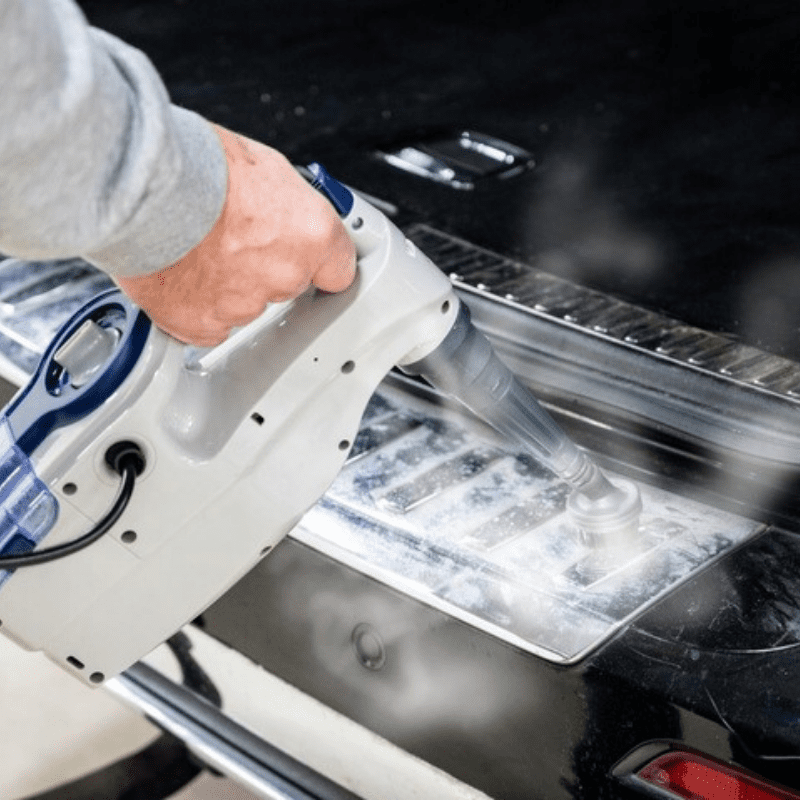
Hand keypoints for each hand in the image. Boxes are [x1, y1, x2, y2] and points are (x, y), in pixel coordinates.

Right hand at [117, 125, 356, 345]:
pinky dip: (194, 306)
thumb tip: (282, 210)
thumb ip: (285, 205)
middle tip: (232, 235)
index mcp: (311, 235)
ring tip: (196, 248)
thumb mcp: (264, 167)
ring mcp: (245, 305)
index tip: (314, 261)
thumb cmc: (195, 164)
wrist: (140, 185)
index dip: (321, 263)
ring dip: (226, 284)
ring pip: (244, 304)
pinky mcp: (203, 324)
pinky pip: (207, 324)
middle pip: (286, 284)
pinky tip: (179, 274)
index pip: (339, 269)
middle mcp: (284, 275)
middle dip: (263, 265)